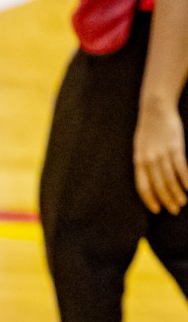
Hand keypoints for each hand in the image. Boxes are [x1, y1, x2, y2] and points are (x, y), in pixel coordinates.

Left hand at [135, 98, 187, 213]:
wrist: (155, 110)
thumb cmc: (149, 131)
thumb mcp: (141, 149)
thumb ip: (145, 165)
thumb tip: (151, 181)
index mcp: (138, 162)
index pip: (143, 186)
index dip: (150, 199)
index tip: (156, 210)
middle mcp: (149, 160)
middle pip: (158, 185)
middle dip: (166, 200)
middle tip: (174, 210)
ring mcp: (162, 154)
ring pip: (170, 179)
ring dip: (177, 192)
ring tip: (183, 202)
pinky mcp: (175, 147)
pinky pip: (181, 167)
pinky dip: (186, 179)